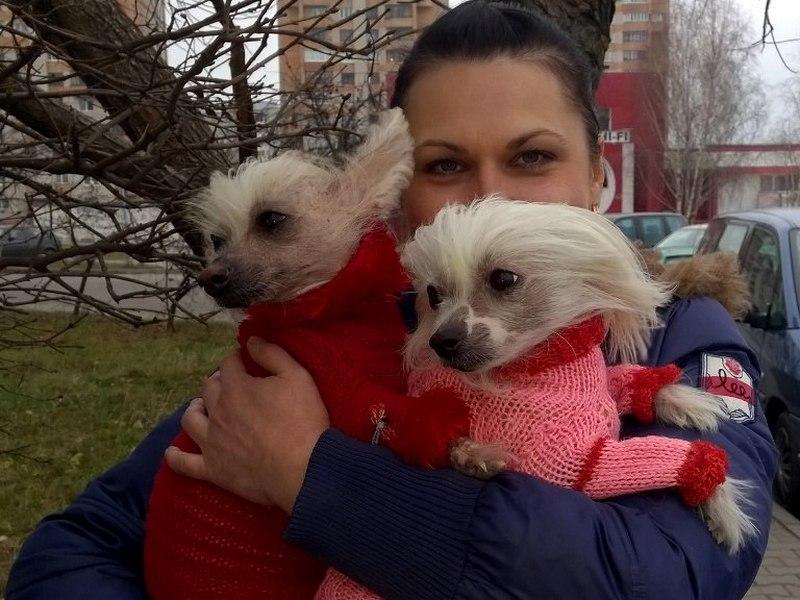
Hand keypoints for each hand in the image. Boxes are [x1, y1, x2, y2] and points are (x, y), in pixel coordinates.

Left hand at [165, 338, 329, 512]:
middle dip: (218, 381)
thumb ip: (273, 354)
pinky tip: (171, 453)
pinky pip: (185, 463)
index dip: (237, 358)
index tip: (246, 360)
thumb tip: (251, 340)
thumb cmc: (303, 421)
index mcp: (237, 387)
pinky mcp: (212, 469)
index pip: (229, 364)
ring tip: (202, 407)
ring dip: (195, 409)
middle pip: (208, 388)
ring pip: (190, 419)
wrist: (301, 469)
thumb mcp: (297, 377)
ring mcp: (212, 441)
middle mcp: (218, 411)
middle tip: (231, 384)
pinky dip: (175, 457)